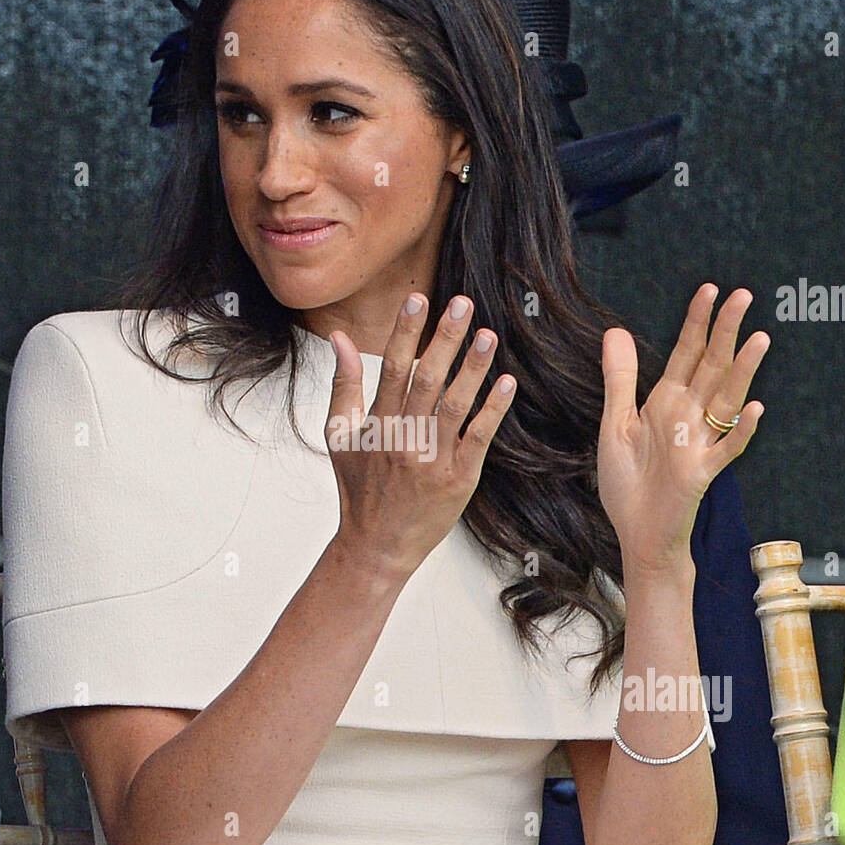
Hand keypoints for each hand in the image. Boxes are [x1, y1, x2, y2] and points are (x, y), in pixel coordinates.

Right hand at [327, 294, 515, 578]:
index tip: (418, 299)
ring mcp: (432, 459)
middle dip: (445, 338)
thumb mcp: (339, 435)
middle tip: (462, 304)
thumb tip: (339, 338)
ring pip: (455, 404)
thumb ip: (343, 384)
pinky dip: (493, 410)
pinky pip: (478, 438)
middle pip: (427, 379)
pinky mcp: (458, 478)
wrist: (377, 545)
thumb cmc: (359, 488)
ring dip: (473, 367)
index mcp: (377, 424)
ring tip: (488, 335)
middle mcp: (404, 438)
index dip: (405, 331)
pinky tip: (506, 383)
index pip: (393, 367)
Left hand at [597, 285, 768, 571]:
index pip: (685, 353)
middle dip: (725, 332)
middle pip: (711, 366)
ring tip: (758, 339)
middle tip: (743, 296)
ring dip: (742, 371)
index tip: (709, 289)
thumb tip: (616, 331)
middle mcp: (686, 416)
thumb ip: (619, 378)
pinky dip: (740, 429)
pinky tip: (752, 408)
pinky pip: (726, 448)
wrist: (636, 533)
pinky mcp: (702, 472)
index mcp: (664, 402)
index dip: (696, 322)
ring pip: (725, 399)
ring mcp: (698, 443)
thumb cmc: (628, 483)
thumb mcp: (615, 423)